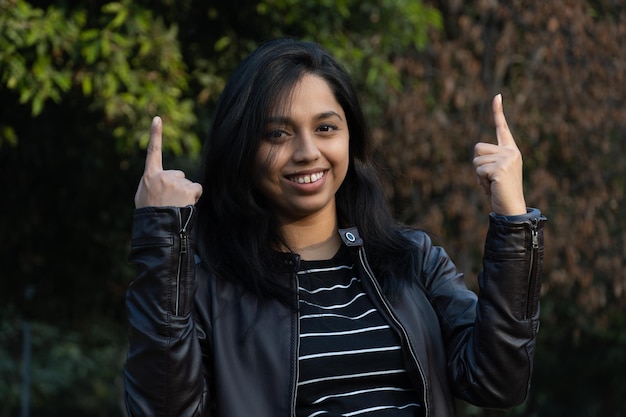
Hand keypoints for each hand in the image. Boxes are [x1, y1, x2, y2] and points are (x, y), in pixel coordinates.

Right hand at [134, 116, 202, 207]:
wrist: (156, 228)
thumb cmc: (150, 214)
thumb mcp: (144, 196)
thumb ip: (152, 183)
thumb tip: (159, 180)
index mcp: (149, 176)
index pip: (152, 151)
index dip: (155, 134)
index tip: (157, 119)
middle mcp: (162, 175)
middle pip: (178, 175)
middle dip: (177, 187)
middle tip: (169, 202)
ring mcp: (175, 181)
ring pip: (187, 184)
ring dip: (185, 194)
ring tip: (175, 206)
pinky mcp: (187, 188)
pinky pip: (196, 189)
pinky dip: (194, 197)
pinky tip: (185, 205)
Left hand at [473, 94, 526, 215]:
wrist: (512, 208)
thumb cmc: (501, 192)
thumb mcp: (495, 172)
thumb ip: (489, 160)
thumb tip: (477, 152)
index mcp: (510, 150)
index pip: (502, 128)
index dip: (498, 112)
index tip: (497, 96)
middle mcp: (511, 151)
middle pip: (477, 147)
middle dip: (478, 164)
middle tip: (490, 178)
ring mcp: (507, 159)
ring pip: (476, 160)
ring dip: (479, 175)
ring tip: (492, 184)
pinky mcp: (500, 168)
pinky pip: (478, 171)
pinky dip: (481, 182)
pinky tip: (492, 188)